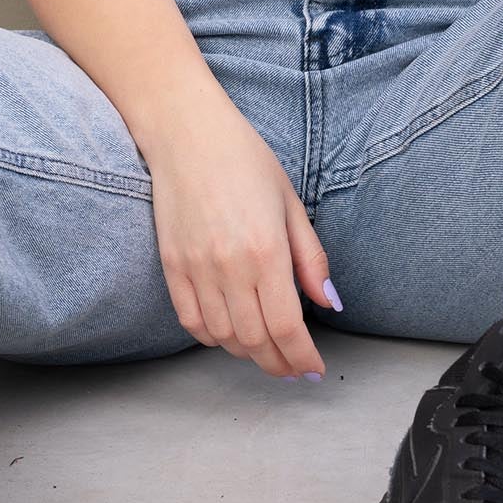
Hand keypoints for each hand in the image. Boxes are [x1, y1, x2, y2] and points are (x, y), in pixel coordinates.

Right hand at [144, 99, 337, 379]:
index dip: (302, 357)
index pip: (288, 326)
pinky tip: (229, 334)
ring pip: (224, 337)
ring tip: (264, 350)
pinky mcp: (172, 266)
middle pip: (256, 340)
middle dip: (278, 363)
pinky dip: (212, 337)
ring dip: (247, 353)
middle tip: (292, 368)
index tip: (312, 368)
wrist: (188, 134)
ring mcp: (197, 269)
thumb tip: (330, 302)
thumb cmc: (245, 159)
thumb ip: (311, 258)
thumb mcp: (291, 203)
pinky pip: (191, 321)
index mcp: (267, 250)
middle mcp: (231, 266)